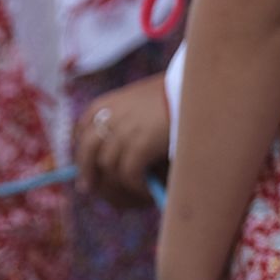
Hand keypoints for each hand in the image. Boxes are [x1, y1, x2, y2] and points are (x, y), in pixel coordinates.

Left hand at [74, 74, 169, 208]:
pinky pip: (130, 175)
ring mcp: (123, 132)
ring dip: (120, 181)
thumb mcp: (139, 98)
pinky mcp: (139, 146)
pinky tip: (147, 190)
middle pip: (88, 152)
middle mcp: (109, 117)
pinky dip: (137, 186)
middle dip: (87, 172)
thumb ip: (123, 115)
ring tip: (132, 189)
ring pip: (109, 167)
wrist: (197, 89)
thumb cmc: (174, 92)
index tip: (87, 164)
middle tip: (88, 188)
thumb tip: (117, 141)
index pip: (82, 131)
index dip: (82, 150)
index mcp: (105, 104)